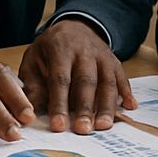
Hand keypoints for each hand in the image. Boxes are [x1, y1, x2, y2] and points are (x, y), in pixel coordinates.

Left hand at [19, 18, 132, 133]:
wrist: (74, 26)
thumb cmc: (50, 50)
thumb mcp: (33, 60)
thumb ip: (32, 86)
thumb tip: (27, 114)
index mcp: (60, 50)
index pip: (60, 79)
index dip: (60, 103)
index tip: (58, 126)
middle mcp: (84, 52)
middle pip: (86, 82)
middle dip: (85, 108)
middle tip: (83, 130)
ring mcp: (103, 56)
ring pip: (107, 82)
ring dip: (107, 106)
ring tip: (103, 126)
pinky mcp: (115, 62)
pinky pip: (122, 78)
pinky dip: (127, 93)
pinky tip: (130, 108)